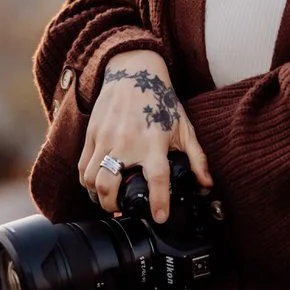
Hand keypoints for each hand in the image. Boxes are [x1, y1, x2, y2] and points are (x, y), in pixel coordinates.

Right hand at [78, 49, 213, 222]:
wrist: (134, 72)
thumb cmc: (160, 101)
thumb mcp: (185, 128)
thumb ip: (197, 158)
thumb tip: (206, 184)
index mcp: (153, 143)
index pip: (157, 179)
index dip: (159, 202)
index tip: (160, 217)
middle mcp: (126, 143)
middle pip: (110, 186)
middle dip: (114, 207)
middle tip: (123, 211)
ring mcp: (105, 139)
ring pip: (92, 180)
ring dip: (98, 196)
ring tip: (109, 199)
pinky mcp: (92, 134)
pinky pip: (82, 166)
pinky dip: (87, 181)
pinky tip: (97, 184)